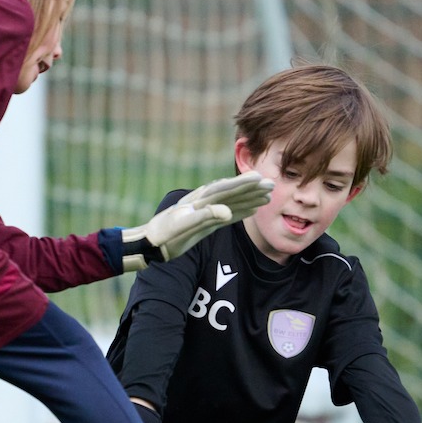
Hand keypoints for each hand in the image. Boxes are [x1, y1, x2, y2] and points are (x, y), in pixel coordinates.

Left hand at [119, 172, 274, 271]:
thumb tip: (226, 211)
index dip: (243, 183)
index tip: (260, 178)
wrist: (149, 244)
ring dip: (250, 198)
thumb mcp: (181, 226)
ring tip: (268, 196)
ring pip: (232, 202)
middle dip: (251, 188)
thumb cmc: (162, 234)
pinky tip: (253, 210)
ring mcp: (205, 211)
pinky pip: (228, 214)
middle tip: (272, 184)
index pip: (225, 188)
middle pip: (232, 192)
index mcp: (199, 200)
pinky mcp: (205, 222)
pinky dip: (242, 211)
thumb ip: (203, 217)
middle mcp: (204, 202)